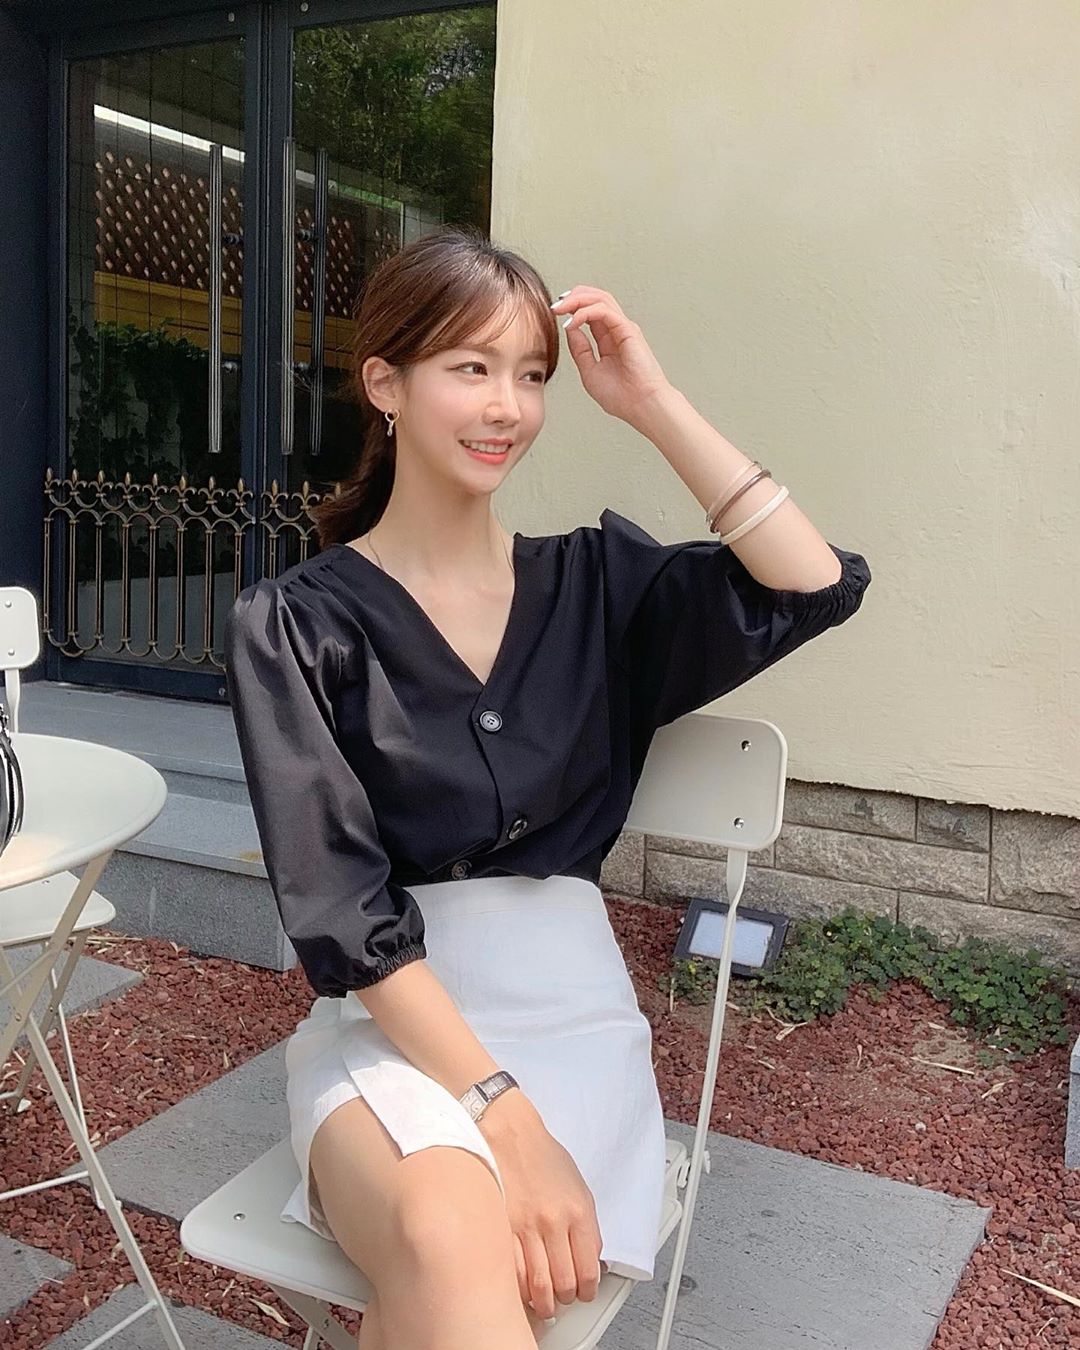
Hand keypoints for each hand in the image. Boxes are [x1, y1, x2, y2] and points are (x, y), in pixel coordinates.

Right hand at [478, 1095, 603, 1320]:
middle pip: (564, 1285)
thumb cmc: (543, 1157)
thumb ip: (587, 1226)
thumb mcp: (579, 1187)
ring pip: (538, 1288)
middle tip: (563, 1297)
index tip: (583, 1294)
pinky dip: (519, 1290)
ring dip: (543, 1303)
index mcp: (579, 1211)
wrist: (509, 1133)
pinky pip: (512, 1275)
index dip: (587, 1291)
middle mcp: (554, 1222)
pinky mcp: (500, 1228)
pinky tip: (521, 1289)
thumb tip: (590, 1262)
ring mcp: (525, 1227)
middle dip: (566, 1299)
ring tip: (544, 1301)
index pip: (588, 1272)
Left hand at [551, 285, 673, 429]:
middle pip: (596, 298)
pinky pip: (604, 311)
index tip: (554, 312)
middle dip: (573, 297)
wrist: (641, 407)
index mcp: (609, 339)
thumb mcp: (590, 371)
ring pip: (601, 299)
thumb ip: (580, 350)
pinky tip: (573, 322)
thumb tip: (570, 329)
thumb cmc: (622, 397)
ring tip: (560, 307)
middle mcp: (617, 330)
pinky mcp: (628, 330)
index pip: (590, 311)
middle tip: (555, 305)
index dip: (572, 306)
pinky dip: (585, 312)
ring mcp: (623, 328)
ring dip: (578, 299)